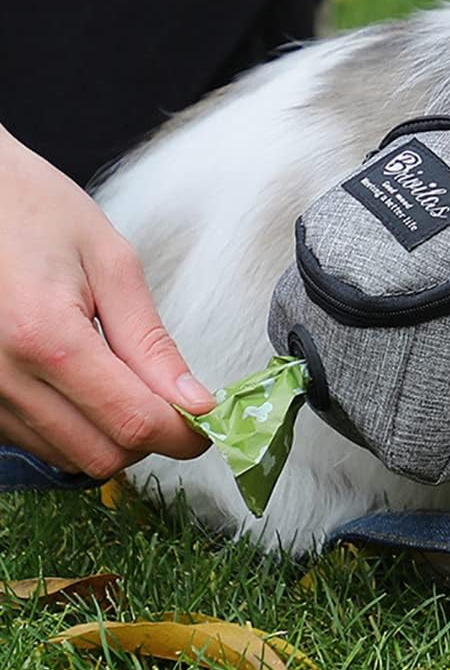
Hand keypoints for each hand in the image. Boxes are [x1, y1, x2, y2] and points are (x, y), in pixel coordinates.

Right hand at [0, 126, 214, 476]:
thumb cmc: (36, 212)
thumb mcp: (111, 263)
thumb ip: (152, 341)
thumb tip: (194, 401)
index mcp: (46, 337)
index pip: (131, 421)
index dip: (182, 434)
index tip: (208, 424)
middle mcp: (3, 378)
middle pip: (100, 454)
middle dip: (150, 438)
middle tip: (175, 402)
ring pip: (67, 456)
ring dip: (111, 434)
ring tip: (126, 379)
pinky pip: (36, 441)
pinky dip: (75, 426)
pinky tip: (87, 383)